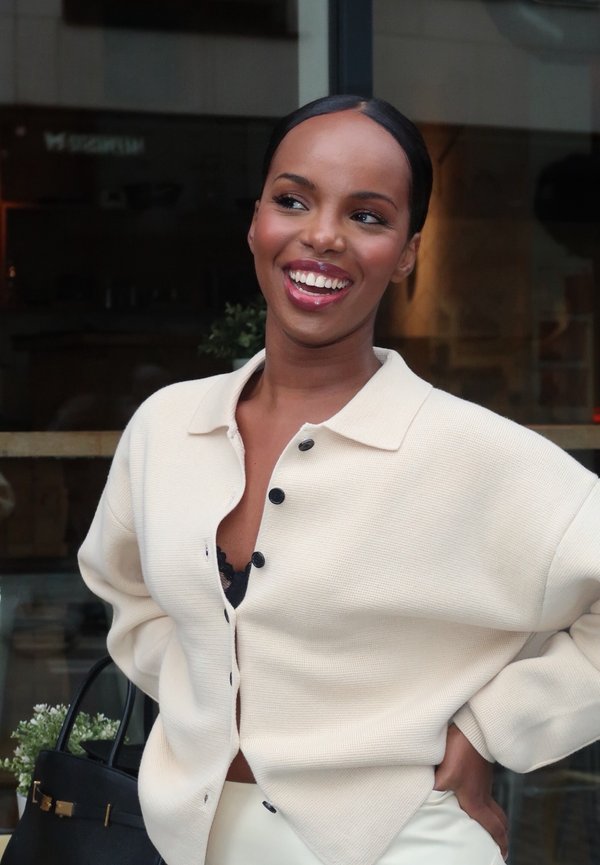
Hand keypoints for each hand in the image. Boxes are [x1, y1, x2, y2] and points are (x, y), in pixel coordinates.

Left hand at [434, 724, 508, 859]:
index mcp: (476, 800)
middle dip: (501, 834)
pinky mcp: (480, 770)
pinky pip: (488, 792)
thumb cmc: (460, 750)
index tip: (503, 855)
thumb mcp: (445, 772)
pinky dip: (489, 803)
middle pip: (499, 819)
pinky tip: (477, 798)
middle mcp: (483, 793)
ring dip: (496, 819)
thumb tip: (432, 799)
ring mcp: (483, 781)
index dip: (499, 842)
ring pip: (494, 805)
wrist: (472, 726)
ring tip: (493, 826)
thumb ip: (438, 788)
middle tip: (502, 846)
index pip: (493, 826)